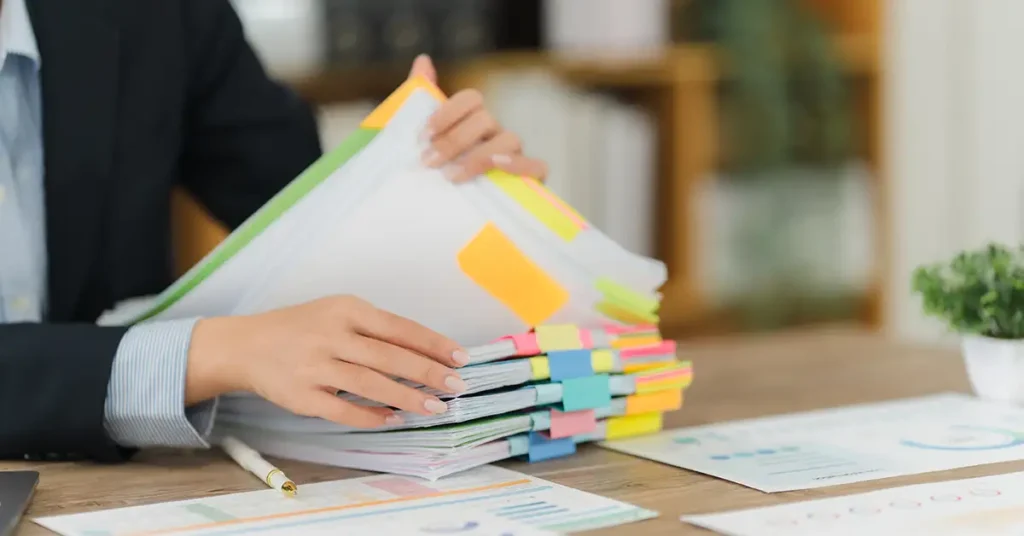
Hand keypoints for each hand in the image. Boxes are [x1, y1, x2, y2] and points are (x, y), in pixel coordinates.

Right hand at [185, 295, 468, 427]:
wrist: (246, 345)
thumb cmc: (303, 328)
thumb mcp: (338, 313)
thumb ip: (376, 330)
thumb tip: (426, 353)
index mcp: (346, 309)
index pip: (399, 327)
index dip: (433, 343)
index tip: (460, 358)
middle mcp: (331, 335)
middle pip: (389, 356)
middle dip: (428, 372)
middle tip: (456, 386)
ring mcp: (315, 366)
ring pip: (370, 384)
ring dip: (407, 397)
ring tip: (435, 407)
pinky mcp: (302, 396)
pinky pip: (343, 409)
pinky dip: (371, 416)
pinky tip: (394, 419)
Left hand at [408, 55, 547, 182]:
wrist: (446, 218)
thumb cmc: (437, 177)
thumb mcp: (424, 142)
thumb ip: (421, 100)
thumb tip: (423, 60)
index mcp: (474, 122)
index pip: (471, 99)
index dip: (447, 112)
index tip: (423, 136)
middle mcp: (496, 134)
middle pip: (485, 119)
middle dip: (453, 140)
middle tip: (429, 162)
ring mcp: (515, 155)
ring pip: (509, 139)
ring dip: (479, 155)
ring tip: (452, 176)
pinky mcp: (530, 180)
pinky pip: (537, 166)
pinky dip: (519, 166)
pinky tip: (496, 168)